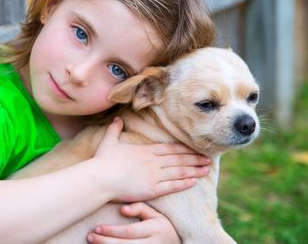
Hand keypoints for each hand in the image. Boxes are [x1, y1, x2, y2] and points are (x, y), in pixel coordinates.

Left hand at [87, 202, 180, 242]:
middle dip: (105, 241)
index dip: (112, 230)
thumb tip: (122, 209)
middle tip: (90, 236)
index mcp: (155, 230)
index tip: (97, 227)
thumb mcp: (156, 215)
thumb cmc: (162, 227)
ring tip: (93, 243)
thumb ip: (140, 208)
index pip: (130, 231)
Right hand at [93, 117, 209, 202]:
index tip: (195, 149)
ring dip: (194, 170)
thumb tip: (117, 118)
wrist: (100, 178)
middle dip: (194, 159)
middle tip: (208, 159)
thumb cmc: (103, 161)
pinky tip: (194, 182)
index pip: (170, 149)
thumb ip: (115, 129)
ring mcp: (154, 175)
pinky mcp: (152, 189)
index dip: (185, 149)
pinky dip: (184, 183)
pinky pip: (172, 186)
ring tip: (206, 169)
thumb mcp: (109, 141)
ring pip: (179, 171)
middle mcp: (153, 162)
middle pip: (178, 159)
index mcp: (145, 151)